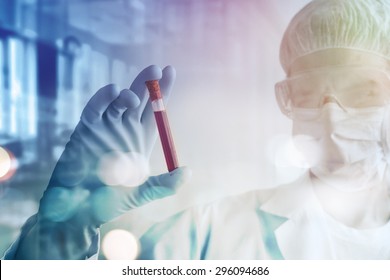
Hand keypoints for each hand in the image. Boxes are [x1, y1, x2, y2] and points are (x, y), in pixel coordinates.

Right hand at [39, 65, 189, 224]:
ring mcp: (105, 127)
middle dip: (148, 83)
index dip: (164, 92)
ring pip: (117, 101)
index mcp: (141, 140)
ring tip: (131, 98)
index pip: (156, 111)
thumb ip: (165, 184)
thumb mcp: (142, 193)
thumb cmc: (110, 203)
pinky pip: (95, 107)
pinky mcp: (86, 128)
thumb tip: (188, 172)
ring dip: (127, 93)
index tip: (170, 71)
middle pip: (139, 100)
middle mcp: (125, 130)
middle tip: (156, 69)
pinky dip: (103, 97)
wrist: (78, 209)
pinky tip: (113, 91)